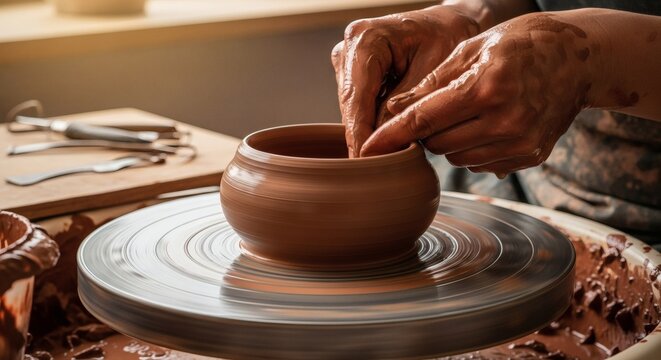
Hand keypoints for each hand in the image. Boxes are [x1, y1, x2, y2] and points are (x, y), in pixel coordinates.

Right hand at [332, 5, 481, 156]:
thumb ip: (408, 105)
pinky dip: (376, 125)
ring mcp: (348, 64)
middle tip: (381, 168)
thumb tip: (385, 141)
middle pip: (351, 107)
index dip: (359, 133)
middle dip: (365, 137)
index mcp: (365, 39)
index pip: (356, 97)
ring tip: (392, 155)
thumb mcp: (433, 71)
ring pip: (354, 112)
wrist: (450, 23)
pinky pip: (361, 109)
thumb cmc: (448, 36)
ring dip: (371, 133)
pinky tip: (392, 138)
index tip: (363, 162)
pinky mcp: (354, 78)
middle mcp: (349, 49)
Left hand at [361, 12, 600, 176]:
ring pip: (456, 158)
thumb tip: (394, 111)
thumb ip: (431, 83)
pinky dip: (472, 148)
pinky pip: (480, 164)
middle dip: (426, 130)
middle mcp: (505, 120)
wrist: (579, 59)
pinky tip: (487, 124)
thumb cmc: (520, 44)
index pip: (424, 119)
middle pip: (436, 143)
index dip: (391, 136)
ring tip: (467, 111)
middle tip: (438, 107)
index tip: (367, 150)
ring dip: (449, 140)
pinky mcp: (529, 157)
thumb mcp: (472, 49)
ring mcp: (520, 143)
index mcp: (486, 87)